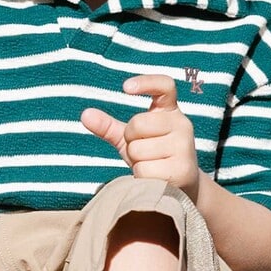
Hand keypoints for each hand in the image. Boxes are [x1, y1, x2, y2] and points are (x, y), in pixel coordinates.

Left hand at [81, 74, 201, 201]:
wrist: (180, 188)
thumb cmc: (153, 158)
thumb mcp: (130, 139)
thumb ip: (109, 127)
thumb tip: (85, 114)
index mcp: (170, 112)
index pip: (165, 86)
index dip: (146, 82)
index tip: (125, 88)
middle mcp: (182, 125)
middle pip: (137, 124)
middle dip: (131, 141)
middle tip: (142, 151)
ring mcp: (185, 147)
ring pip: (138, 150)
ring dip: (136, 162)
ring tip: (151, 166)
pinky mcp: (183, 169)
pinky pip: (144, 170)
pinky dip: (141, 178)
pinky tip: (154, 179)